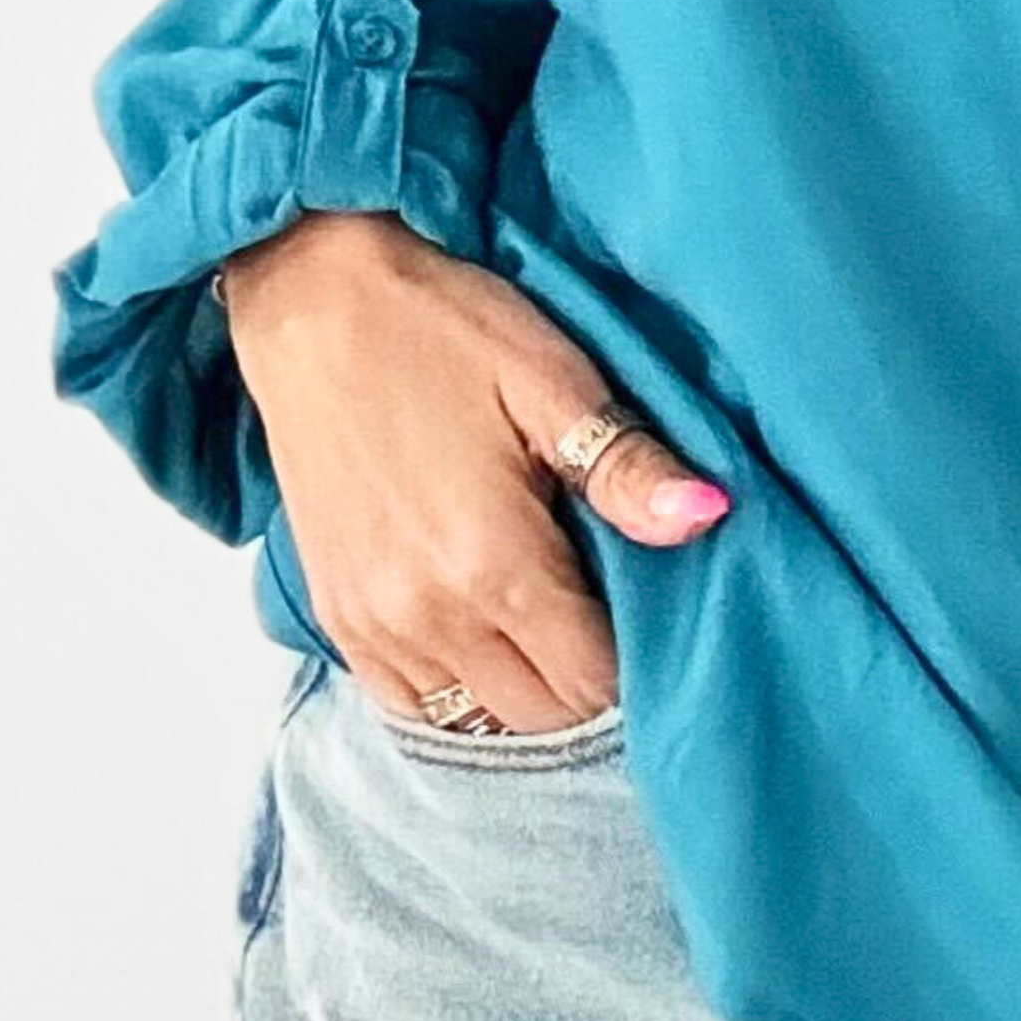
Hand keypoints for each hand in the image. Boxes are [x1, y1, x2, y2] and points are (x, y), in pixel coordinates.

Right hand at [215, 211, 731, 732]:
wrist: (313, 301)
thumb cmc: (443, 328)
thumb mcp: (552, 378)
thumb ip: (626, 467)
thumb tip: (707, 516)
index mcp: (495, 564)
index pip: (593, 678)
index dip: (635, 652)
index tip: (645, 600)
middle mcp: (429, 617)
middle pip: (538, 713)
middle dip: (584, 674)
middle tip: (602, 600)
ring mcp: (373, 625)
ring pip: (474, 719)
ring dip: (521, 685)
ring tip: (545, 609)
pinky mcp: (334, 615)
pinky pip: (408, 704)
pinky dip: (456, 687)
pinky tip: (481, 625)